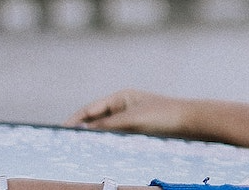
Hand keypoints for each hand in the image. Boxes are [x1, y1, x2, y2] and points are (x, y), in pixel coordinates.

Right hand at [63, 89, 190, 137]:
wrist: (189, 121)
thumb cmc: (163, 115)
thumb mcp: (132, 120)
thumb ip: (108, 125)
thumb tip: (83, 130)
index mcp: (120, 97)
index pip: (90, 109)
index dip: (74, 120)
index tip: (60, 131)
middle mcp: (123, 106)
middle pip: (95, 119)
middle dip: (80, 130)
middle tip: (63, 143)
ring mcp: (129, 118)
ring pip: (104, 129)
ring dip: (92, 137)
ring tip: (76, 149)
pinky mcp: (136, 129)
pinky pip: (115, 136)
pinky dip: (105, 142)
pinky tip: (98, 151)